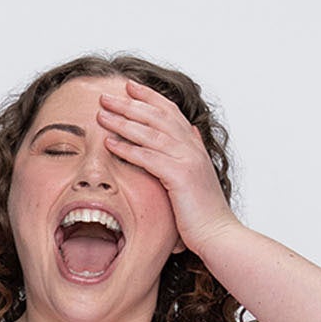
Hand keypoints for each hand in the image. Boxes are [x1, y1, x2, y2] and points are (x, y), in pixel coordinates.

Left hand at [96, 78, 240, 256]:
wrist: (219, 234)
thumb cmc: (204, 213)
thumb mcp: (199, 176)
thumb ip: (193, 152)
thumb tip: (192, 133)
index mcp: (194, 145)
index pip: (170, 111)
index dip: (149, 97)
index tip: (129, 87)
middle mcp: (191, 147)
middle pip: (156, 116)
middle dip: (129, 104)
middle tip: (106, 97)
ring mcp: (186, 159)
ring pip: (150, 132)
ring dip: (123, 122)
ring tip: (101, 115)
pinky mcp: (179, 176)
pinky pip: (148, 157)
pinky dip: (128, 148)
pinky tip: (110, 143)